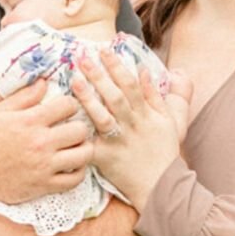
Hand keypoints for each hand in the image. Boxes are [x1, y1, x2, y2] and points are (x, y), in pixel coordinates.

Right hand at [0, 80, 92, 204]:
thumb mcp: (0, 111)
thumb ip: (25, 96)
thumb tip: (44, 81)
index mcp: (30, 121)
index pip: (68, 105)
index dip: (70, 105)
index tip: (66, 110)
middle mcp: (40, 143)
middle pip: (80, 130)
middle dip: (79, 126)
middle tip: (72, 128)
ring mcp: (44, 166)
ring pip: (84, 154)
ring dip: (83, 148)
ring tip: (75, 146)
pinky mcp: (44, 185)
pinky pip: (75, 179)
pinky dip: (79, 171)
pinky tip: (72, 164)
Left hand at [72, 49, 191, 210]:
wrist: (161, 185)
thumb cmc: (163, 152)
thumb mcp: (168, 121)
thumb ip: (155, 95)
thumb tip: (144, 71)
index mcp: (146, 114)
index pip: (131, 84)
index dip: (117, 66)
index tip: (104, 50)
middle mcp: (132, 125)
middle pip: (115, 96)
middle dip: (99, 75)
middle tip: (84, 58)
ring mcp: (119, 142)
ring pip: (103, 116)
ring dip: (89, 98)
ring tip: (75, 80)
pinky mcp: (106, 158)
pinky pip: (90, 144)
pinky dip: (79, 134)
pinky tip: (66, 120)